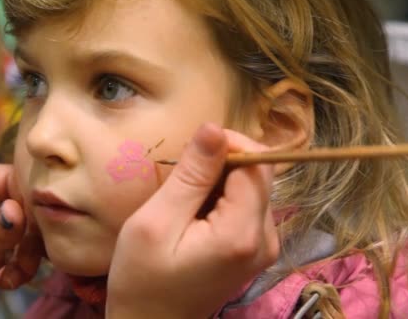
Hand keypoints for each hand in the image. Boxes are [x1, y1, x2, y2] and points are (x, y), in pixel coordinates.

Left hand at [0, 164, 43, 317]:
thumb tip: (18, 211)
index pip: (3, 179)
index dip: (23, 193)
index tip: (36, 215)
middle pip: (21, 205)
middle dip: (29, 232)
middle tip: (28, 252)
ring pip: (25, 231)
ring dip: (27, 254)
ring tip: (15, 274)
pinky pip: (21, 253)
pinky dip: (20, 268)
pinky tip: (4, 281)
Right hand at [106, 124, 278, 318]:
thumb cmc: (142, 279)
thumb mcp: (156, 222)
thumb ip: (190, 176)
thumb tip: (214, 128)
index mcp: (242, 233)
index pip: (257, 164)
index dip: (229, 144)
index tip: (192, 149)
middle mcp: (264, 239)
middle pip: (258, 175)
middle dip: (221, 164)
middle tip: (180, 178)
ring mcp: (263, 247)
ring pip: (252, 188)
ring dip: (219, 181)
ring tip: (183, 200)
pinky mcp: (253, 251)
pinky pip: (246, 207)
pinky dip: (221, 199)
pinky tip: (194, 215)